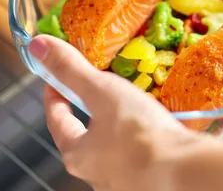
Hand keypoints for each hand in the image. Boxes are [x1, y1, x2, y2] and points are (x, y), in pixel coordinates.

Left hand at [29, 35, 216, 190]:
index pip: (57, 120)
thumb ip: (71, 69)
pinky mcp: (150, 180)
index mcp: (77, 154)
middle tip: (104, 87)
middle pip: (87, 135)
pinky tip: (159, 127)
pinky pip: (143, 154)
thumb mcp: (102, 92)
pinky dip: (146, 138)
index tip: (58, 77)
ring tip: (137, 105)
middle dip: (94, 110)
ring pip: (116, 147)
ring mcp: (124, 180)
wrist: (183, 171)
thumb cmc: (138, 135)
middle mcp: (96, 173)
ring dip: (122, 126)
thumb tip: (38, 45)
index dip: (56, 94)